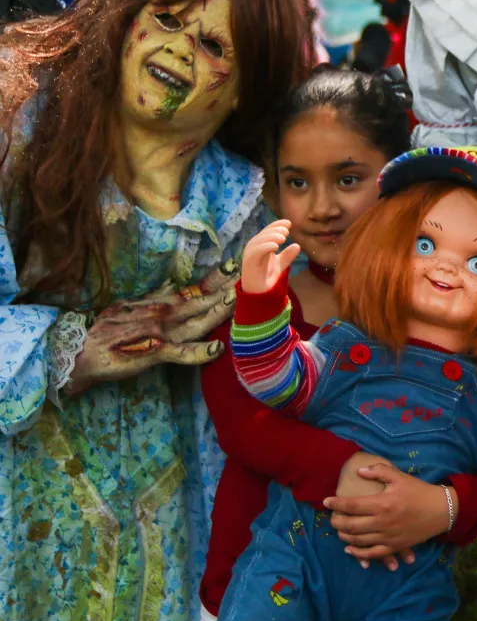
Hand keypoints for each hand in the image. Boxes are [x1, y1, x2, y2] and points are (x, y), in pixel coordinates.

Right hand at [67, 260, 239, 393]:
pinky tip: (217, 349)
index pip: (196, 289)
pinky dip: (198, 352)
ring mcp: (162, 333)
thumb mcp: (131, 305)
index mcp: (162, 304)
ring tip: (240, 302)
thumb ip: (155, 297)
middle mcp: (166, 315)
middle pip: (203, 302)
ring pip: (198, 322)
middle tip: (253, 277)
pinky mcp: (154, 353)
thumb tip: (172, 285)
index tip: (238, 266)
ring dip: (219, 312)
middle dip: (228, 291)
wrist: (80, 350)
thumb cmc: (107, 329)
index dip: (218, 279)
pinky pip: (180, 354)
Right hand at [241, 220, 300, 293]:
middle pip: (264, 234)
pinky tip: (275, 246)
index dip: (277, 225)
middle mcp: (254, 247)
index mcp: (261, 245)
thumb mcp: (280, 264)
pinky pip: (256, 251)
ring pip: (259, 241)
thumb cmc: (267, 277)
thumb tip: (298, 245)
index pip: (268, 231)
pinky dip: (265, 247)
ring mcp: (250, 254)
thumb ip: (288, 255)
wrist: (260, 293)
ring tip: (283, 237)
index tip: (289, 223)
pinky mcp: (249, 262)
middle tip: (287, 231)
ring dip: (271, 237)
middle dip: (275, 230)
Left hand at [325, 460, 456, 571]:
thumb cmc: (419, 491)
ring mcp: (388, 537)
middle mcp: (383, 522)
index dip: (336, 504)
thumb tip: (360, 471)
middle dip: (337, 521)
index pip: (352, 505)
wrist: (441, 511)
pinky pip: (372, 554)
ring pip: (358, 540)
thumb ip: (379, 471)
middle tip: (331, 517)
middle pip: (351, 525)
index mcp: (383, 503)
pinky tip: (349, 549)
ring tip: (339, 530)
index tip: (326, 501)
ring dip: (344, 536)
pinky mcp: (394, 547)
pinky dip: (358, 553)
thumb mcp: (400, 477)